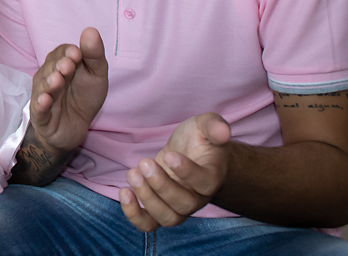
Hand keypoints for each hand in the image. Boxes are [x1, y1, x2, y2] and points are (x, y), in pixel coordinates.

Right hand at [29, 27, 107, 152]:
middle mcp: (48, 77)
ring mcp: (42, 96)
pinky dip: (40, 104)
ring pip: (42, 87)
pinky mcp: (40, 116)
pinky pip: (38, 108)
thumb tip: (90, 30)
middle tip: (68, 66)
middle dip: (58, 66)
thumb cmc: (83, 97)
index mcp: (60, 64)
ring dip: (49, 83)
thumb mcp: (96, 76)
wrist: (75, 129)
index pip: (60, 53)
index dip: (67, 52)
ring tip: (57, 80)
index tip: (77, 53)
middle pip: (50, 68)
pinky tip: (45, 100)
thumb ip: (94, 55)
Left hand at [119, 112, 231, 231]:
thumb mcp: (204, 125)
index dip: (186, 172)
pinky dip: (134, 215)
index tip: (170, 155)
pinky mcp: (160, 207)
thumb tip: (223, 131)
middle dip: (161, 185)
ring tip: (133, 174)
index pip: (204, 183)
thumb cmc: (199, 139)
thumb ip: (214, 126)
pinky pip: (149, 224)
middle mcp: (197, 197)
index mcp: (211, 177)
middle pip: (184, 204)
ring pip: (168, 217)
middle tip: (144, 163)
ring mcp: (179, 206)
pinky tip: (124, 192)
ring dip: (147, 199)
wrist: (191, 153)